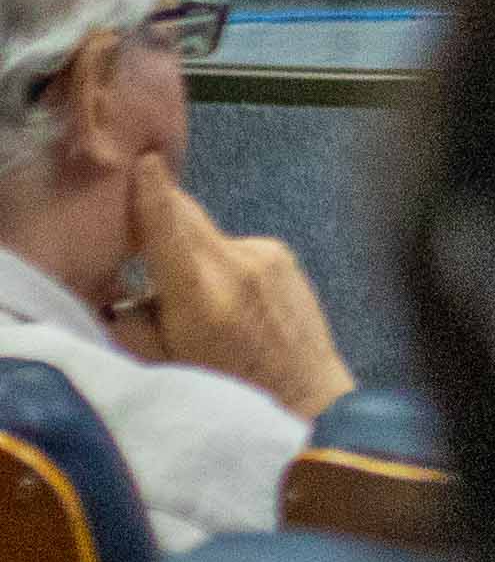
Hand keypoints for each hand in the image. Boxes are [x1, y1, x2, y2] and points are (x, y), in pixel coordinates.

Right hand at [127, 159, 349, 419]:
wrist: (310, 401)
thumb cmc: (228, 392)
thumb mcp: (162, 366)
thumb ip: (133, 322)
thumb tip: (118, 288)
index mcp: (203, 294)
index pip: (171, 228)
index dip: (152, 193)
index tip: (144, 160)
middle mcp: (239, 263)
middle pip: (186, 217)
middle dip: (156, 217)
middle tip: (130, 233)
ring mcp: (267, 254)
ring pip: (207, 235)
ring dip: (188, 251)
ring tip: (193, 299)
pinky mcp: (284, 254)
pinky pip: (234, 248)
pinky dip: (218, 264)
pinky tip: (229, 301)